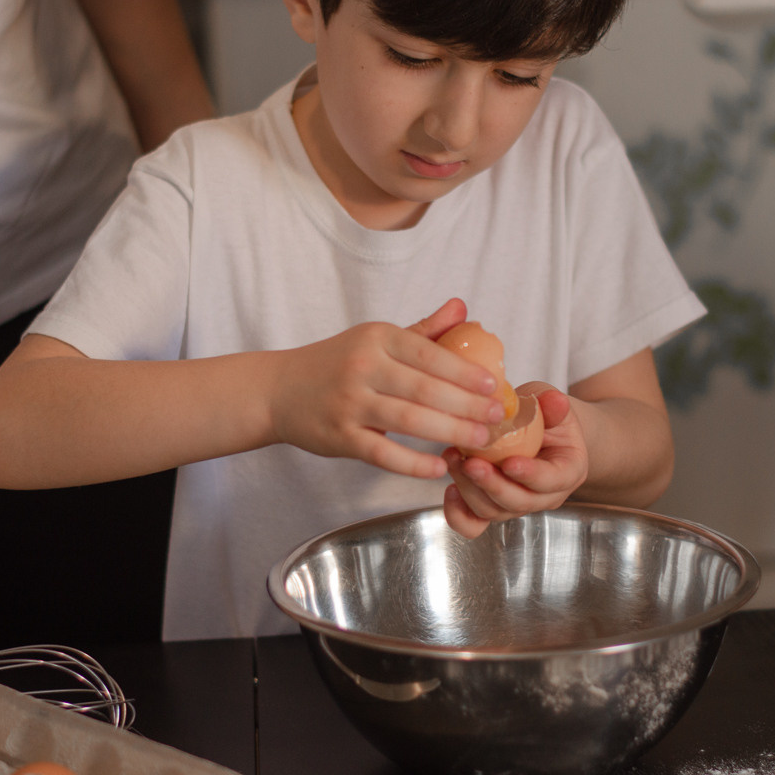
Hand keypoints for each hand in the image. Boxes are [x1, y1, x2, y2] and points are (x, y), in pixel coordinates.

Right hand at [267, 299, 505, 478]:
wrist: (279, 390)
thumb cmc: (337, 362)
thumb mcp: (376, 338)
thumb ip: (423, 329)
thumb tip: (463, 308)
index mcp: (376, 338)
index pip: (428, 353)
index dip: (464, 371)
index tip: (493, 385)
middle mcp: (362, 367)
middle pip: (424, 389)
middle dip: (466, 405)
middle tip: (496, 417)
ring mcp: (350, 403)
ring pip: (408, 420)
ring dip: (449, 431)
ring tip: (479, 440)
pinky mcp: (340, 437)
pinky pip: (383, 453)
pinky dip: (413, 463)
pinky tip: (438, 466)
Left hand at [442, 383, 587, 537]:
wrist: (537, 430)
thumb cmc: (546, 416)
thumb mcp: (552, 404)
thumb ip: (553, 405)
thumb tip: (554, 400)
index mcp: (567, 471)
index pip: (551, 480)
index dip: (530, 474)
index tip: (509, 462)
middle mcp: (544, 496)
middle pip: (519, 502)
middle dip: (492, 484)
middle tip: (471, 462)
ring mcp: (516, 505)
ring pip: (492, 511)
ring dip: (469, 489)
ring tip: (454, 458)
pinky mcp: (492, 508)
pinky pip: (474, 524)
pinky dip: (458, 513)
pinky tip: (450, 489)